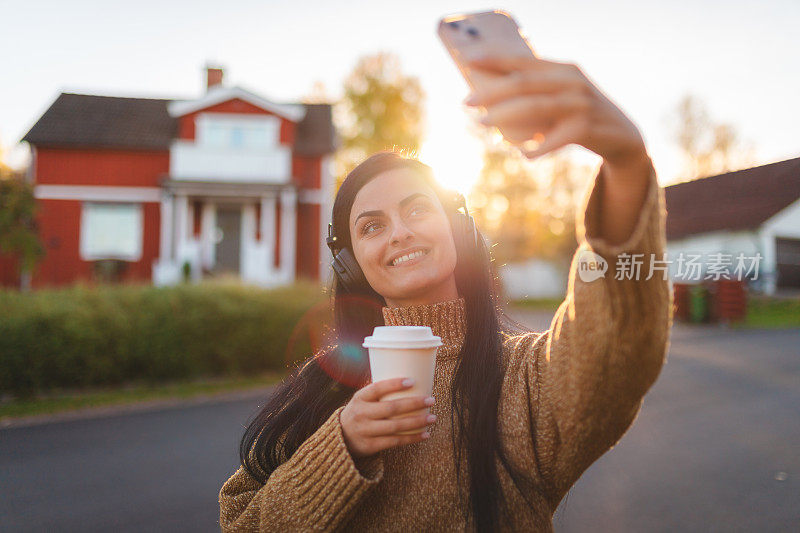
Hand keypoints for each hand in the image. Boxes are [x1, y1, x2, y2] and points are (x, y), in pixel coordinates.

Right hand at [340, 377, 435, 458]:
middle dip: (413, 404)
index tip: (412, 381)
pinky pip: (395, 441)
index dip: (394, 384)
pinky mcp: (371, 446)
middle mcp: (361, 414)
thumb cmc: (360, 412)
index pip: (377, 388)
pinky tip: (425, 434)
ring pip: (395, 426)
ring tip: (432, 417)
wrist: (340, 437)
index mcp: (360, 398)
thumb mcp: (362, 399)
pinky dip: (412, 438)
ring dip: (417, 422)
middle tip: (431, 400)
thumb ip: (379, 393)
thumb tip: (411, 381)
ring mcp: (366, 431)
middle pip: (391, 408)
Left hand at [464, 55, 647, 168]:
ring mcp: (582, 103)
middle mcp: (572, 81)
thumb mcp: (559, 99)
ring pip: (535, 107)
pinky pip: (555, 139)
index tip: (466, 61)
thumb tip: (488, 100)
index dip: (495, 59)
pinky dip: (538, 147)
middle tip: (466, 103)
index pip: (524, 61)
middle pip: (524, 83)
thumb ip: (532, 95)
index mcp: (563, 69)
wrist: (624, 138)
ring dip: (504, 117)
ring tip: (482, 124)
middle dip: (491, 92)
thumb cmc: (579, 117)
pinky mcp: (589, 128)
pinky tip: (525, 155)